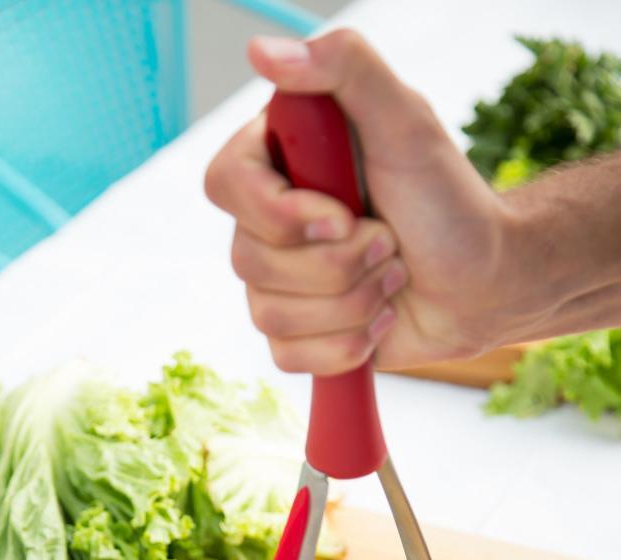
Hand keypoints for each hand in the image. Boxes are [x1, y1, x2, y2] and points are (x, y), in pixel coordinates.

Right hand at [205, 29, 524, 375]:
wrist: (486, 283)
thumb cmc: (449, 202)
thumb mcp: (406, 120)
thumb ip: (345, 68)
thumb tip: (263, 50)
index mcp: (282, 163)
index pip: (225, 185)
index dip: (279, 214)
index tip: (344, 215)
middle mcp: (271, 222)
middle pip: (249, 260)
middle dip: (340, 264)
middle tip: (391, 243)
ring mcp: (281, 282)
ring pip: (270, 315)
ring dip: (352, 303)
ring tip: (392, 277)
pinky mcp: (299, 335)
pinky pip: (287, 357)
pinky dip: (346, 346)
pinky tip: (380, 320)